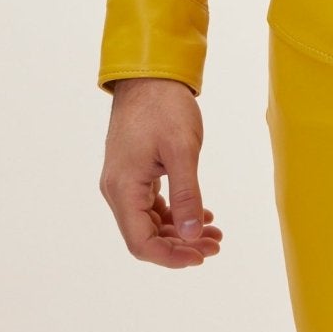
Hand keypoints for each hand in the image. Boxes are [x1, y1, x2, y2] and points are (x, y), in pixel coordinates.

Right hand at [100, 78, 223, 267]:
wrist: (150, 74)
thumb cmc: (164, 106)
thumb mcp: (182, 150)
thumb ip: (187, 195)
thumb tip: (193, 236)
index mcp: (123, 188)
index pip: (141, 243)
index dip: (171, 257)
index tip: (202, 256)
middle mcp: (117, 190)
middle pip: (145, 236)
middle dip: (181, 246)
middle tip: (215, 244)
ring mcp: (124, 182)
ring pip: (150, 222)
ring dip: (181, 231)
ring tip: (214, 233)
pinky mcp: (134, 173)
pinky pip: (152, 205)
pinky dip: (176, 213)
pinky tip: (201, 214)